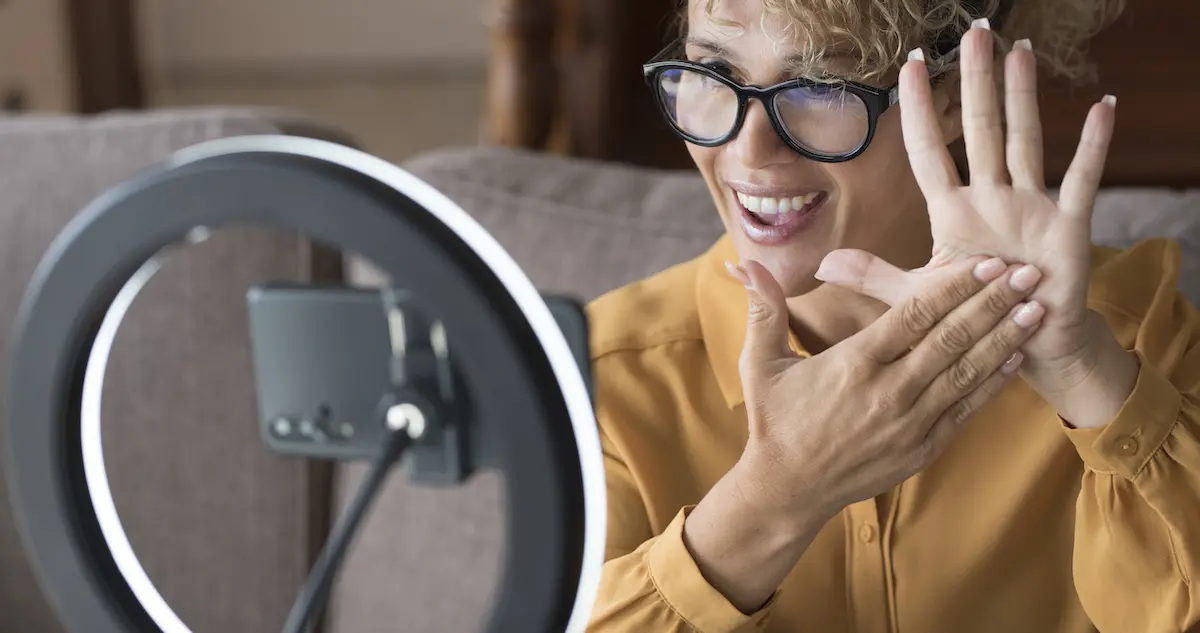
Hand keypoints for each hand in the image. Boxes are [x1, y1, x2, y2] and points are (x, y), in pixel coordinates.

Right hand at [729, 256, 1043, 517]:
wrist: (788, 488)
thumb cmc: (775, 420)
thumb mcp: (759, 362)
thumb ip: (763, 308)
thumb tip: (741, 263)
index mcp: (854, 363)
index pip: (915, 314)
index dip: (954, 285)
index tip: (985, 262)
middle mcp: (889, 391)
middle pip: (952, 337)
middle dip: (994, 302)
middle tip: (1028, 272)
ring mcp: (910, 422)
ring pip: (968, 370)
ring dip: (1005, 337)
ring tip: (1036, 308)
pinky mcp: (923, 447)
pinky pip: (967, 408)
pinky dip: (994, 381)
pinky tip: (1017, 356)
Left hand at [824, 23, 1134, 424]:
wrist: (1023, 349)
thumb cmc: (970, 318)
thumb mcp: (917, 297)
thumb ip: (874, 276)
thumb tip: (824, 264)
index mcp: (952, 211)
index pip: (929, 149)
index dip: (917, 109)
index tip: (908, 66)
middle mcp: (990, 198)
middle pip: (978, 129)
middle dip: (975, 82)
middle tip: (975, 33)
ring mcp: (1029, 207)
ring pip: (1024, 140)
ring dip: (1022, 97)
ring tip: (1020, 50)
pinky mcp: (1066, 227)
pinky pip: (1082, 179)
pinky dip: (1094, 145)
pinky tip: (1101, 107)